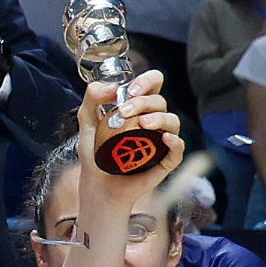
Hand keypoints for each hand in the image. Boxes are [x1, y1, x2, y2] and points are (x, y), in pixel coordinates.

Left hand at [75, 71, 179, 214]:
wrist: (97, 186)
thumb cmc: (95, 153)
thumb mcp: (86, 123)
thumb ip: (92, 99)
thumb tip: (112, 86)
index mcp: (137, 108)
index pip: (153, 84)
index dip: (146, 81)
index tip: (129, 91)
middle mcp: (153, 120)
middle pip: (160, 101)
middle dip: (143, 102)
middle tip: (124, 112)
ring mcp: (161, 140)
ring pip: (173, 121)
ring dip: (159, 118)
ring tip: (141, 125)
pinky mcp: (166, 160)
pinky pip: (179, 148)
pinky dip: (175, 142)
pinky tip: (164, 139)